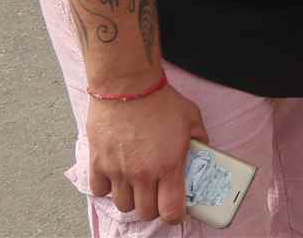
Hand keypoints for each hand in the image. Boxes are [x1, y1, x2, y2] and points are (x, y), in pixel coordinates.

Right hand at [85, 82, 206, 222]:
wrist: (128, 86)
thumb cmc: (161, 100)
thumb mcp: (192, 118)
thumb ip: (200, 138)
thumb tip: (204, 151)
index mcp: (169, 166)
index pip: (170, 210)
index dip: (174, 216)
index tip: (176, 211)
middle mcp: (142, 174)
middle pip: (144, 212)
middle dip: (152, 207)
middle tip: (156, 194)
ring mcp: (118, 170)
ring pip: (122, 204)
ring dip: (131, 198)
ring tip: (136, 183)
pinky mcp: (97, 163)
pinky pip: (99, 191)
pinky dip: (107, 188)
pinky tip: (116, 175)